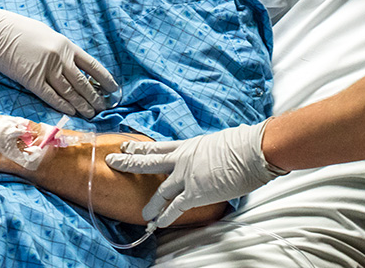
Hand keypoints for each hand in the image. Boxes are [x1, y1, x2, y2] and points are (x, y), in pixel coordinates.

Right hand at [0, 2, 118, 117]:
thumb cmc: (18, 30)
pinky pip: (50, 96)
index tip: (113, 89)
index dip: (104, 79)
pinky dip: (62, 105)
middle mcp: (60, 57)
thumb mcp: (47, 35)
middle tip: (103, 108)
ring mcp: (46, 69)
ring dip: (82, 105)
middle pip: (83, 82)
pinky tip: (71, 112)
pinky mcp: (31, 79)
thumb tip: (73, 65)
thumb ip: (61, 50)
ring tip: (91, 114)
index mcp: (66, 45)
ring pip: (69, 92)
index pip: (92, 65)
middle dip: (94, 97)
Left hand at [105, 121, 285, 227]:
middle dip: (128, 162)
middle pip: (148, 161)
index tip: (127, 145)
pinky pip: (176, 207)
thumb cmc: (243, 143)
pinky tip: (158, 223)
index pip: (158, 146)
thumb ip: (208, 151)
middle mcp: (183, 159)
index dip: (140, 147)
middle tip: (112, 161)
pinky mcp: (196, 192)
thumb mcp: (218, 142)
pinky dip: (166, 216)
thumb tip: (212, 154)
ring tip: (143, 212)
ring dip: (151, 203)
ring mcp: (187, 176)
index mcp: (188, 145)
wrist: (252, 150)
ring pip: (160, 190)